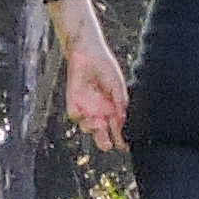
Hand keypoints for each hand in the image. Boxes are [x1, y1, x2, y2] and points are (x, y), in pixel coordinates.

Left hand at [60, 25, 130, 150]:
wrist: (87, 53)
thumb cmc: (105, 66)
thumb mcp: (116, 83)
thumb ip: (119, 100)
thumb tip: (122, 118)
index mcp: (113, 108)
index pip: (117, 128)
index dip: (121, 138)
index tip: (124, 146)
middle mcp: (100, 111)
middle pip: (102, 134)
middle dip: (104, 142)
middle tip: (108, 145)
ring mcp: (86, 108)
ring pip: (88, 128)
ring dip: (93, 129)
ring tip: (99, 123)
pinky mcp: (73, 102)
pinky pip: (75, 116)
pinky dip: (81, 118)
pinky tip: (88, 115)